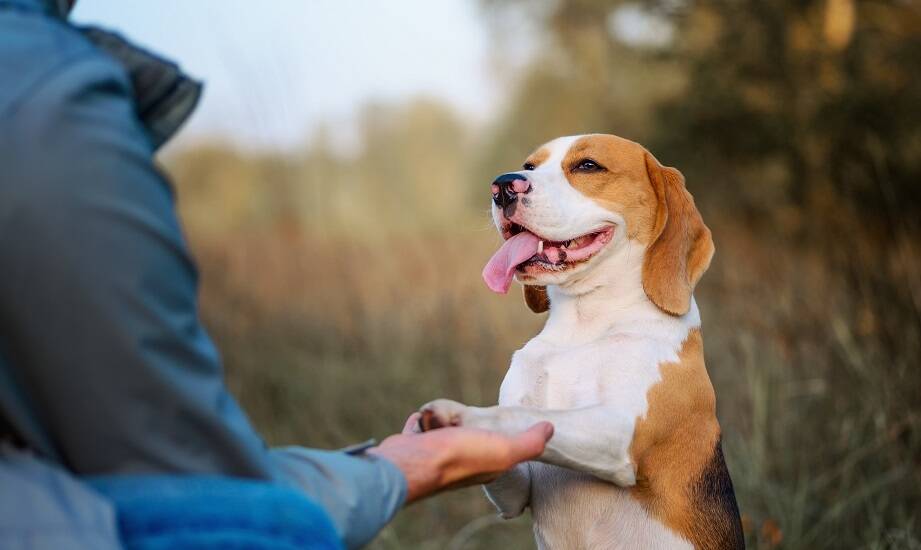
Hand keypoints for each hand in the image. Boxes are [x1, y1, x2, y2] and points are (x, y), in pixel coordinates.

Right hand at [368, 412, 552, 503]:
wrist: (412, 463)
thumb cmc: (459, 457)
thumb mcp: (504, 450)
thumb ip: (529, 443)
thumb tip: (550, 429)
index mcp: (486, 466)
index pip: (499, 447)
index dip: (502, 433)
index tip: (503, 422)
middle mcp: (461, 463)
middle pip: (468, 435)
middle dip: (467, 423)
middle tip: (466, 417)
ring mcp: (436, 455)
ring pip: (444, 430)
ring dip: (443, 419)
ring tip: (444, 416)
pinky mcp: (414, 446)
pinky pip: (420, 428)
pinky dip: (422, 421)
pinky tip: (423, 419)